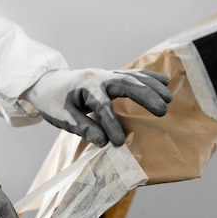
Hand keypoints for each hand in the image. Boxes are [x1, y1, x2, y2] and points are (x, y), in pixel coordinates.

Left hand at [22, 68, 171, 146]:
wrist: (47, 83)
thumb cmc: (54, 102)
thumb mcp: (62, 117)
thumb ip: (82, 127)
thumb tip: (102, 141)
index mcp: (85, 87)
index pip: (101, 106)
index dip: (111, 124)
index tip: (118, 142)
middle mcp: (99, 77)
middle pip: (126, 84)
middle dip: (145, 97)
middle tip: (162, 111)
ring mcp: (107, 74)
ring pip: (133, 78)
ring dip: (152, 87)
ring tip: (169, 99)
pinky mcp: (111, 76)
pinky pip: (133, 75)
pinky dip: (149, 78)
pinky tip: (164, 83)